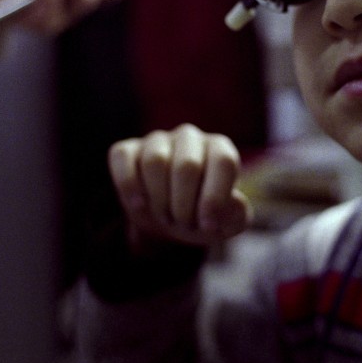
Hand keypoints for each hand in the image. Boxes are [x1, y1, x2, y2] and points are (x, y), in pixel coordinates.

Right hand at [108, 124, 250, 249]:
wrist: (167, 221)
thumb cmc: (201, 217)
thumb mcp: (225, 224)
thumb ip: (237, 216)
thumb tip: (234, 201)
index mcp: (220, 149)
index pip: (224, 161)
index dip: (215, 197)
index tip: (208, 225)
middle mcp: (191, 137)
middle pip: (188, 165)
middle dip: (184, 206)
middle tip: (183, 224)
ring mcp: (158, 140)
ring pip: (156, 162)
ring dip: (159, 200)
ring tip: (164, 217)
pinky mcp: (128, 149)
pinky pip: (124, 160)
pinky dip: (130, 187)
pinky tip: (139, 205)